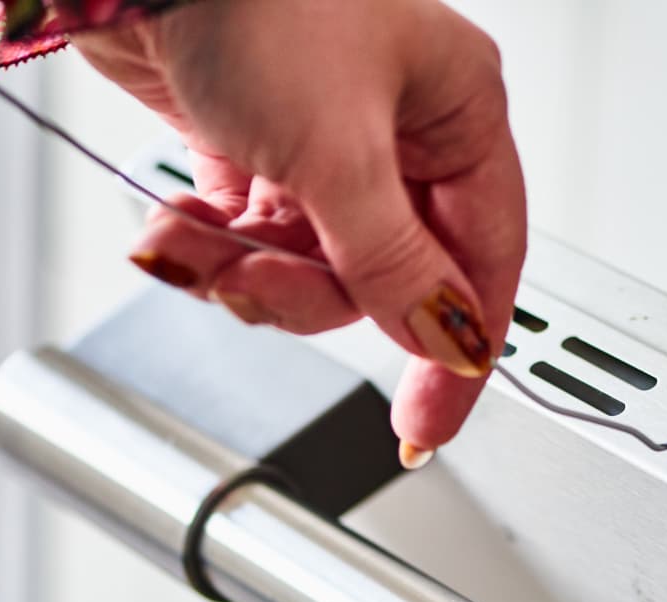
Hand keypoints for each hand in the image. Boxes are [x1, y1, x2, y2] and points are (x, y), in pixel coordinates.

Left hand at [72, 0, 525, 465]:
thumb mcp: (337, 152)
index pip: (484, 262)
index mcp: (457, 112)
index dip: (456, 351)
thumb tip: (445, 343)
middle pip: (385, 276)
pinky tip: (182, 227)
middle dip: (309, 294)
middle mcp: (403, 129)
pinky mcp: (263, 145)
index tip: (426, 425)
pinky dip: (216, 247)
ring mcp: (331, 138)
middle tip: (257, 289)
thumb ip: (393, 265)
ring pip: (315, 264)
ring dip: (249, 272)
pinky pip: (259, 238)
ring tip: (196, 245)